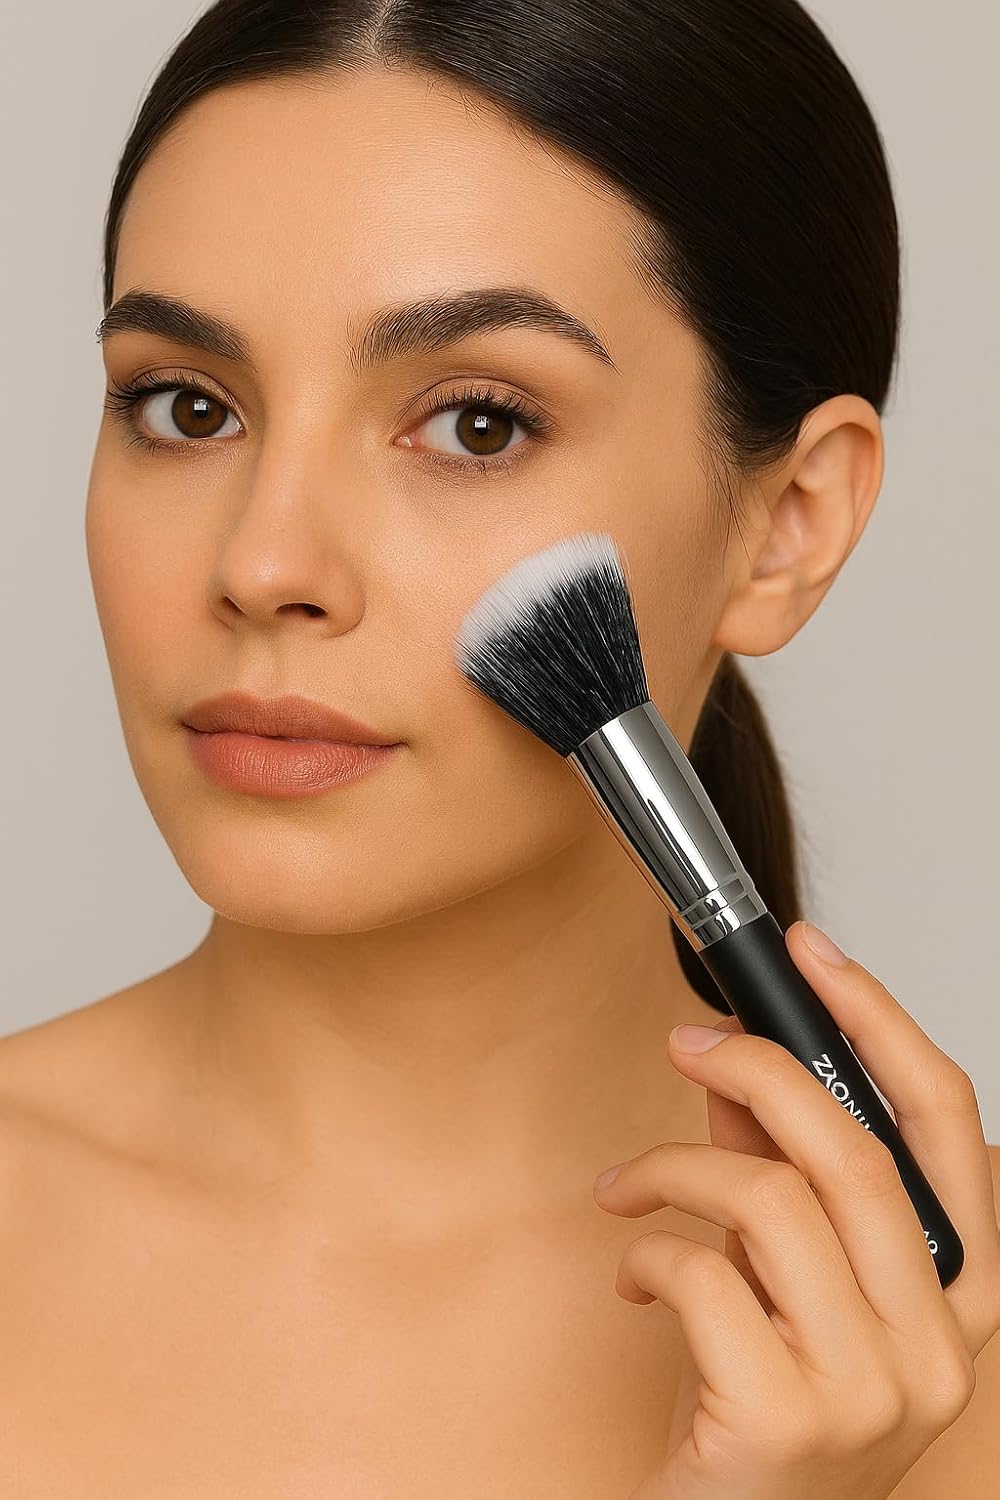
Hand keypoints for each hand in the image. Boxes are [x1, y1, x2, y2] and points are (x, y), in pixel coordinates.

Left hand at [592, 919, 999, 1499]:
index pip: (949, 1126)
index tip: (814, 953)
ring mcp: (869, 1394)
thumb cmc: (758, 1407)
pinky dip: (646, 1252)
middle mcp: (937, 1349)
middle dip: (759, 1065)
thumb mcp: (784, 1274)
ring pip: (770, 1200)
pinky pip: (701, 1275)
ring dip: (675, 1164)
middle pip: (854, 1151)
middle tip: (685, 1038)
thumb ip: (772, 1164)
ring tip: (629, 1187)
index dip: (883, 1022)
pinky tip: (634, 1277)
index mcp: (960, 1299)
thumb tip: (733, 1055)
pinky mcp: (783, 1422)